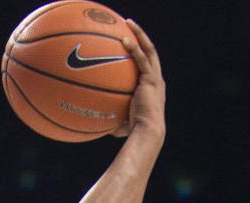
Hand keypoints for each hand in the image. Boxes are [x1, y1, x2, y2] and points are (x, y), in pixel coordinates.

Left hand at [111, 21, 165, 142]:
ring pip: (149, 49)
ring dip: (139, 34)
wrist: (147, 132)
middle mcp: (156, 79)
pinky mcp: (151, 80)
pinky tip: (124, 40)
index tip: (128, 43)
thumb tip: (93, 121)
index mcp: (151, 87)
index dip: (139, 52)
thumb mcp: (120, 122)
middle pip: (150, 51)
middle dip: (140, 36)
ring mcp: (155, 78)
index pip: (146, 65)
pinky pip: (142, 59)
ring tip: (128, 23)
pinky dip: (134, 48)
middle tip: (128, 25)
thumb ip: (110, 116)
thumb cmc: (133, 132)